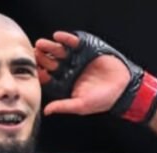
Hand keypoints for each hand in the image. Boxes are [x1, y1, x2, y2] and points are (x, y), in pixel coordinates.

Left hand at [35, 31, 156, 122]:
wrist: (123, 87)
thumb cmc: (102, 100)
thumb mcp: (81, 105)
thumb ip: (64, 106)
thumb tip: (46, 111)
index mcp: (64, 84)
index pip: (48, 78)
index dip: (40, 74)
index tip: (33, 70)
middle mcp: (68, 71)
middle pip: (51, 63)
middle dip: (43, 58)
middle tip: (35, 52)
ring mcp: (76, 59)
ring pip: (59, 52)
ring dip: (50, 47)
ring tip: (42, 43)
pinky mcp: (86, 49)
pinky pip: (73, 43)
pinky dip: (66, 39)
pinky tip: (58, 36)